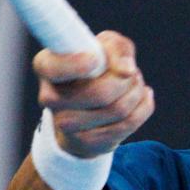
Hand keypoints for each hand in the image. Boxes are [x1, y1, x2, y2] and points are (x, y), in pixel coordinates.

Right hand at [33, 30, 154, 157]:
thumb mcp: (105, 46)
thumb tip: (126, 70)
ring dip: (137, 91)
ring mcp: (66, 125)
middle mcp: (50, 97)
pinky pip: (128, 124)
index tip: (95, 61)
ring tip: (135, 84)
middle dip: (128, 79)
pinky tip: (140, 98)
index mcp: (47, 66)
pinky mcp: (86, 143)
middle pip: (101, 93)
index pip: (54, 68)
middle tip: (132, 72)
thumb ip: (116, 48)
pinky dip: (143, 107)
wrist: (87, 109)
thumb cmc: (96, 68)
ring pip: (119, 109)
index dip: (77, 65)